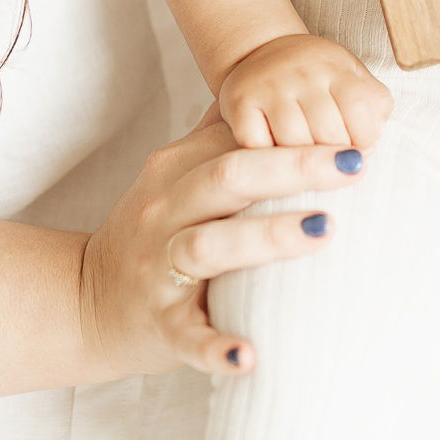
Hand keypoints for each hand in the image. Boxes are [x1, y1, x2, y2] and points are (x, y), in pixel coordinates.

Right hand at [79, 106, 367, 377]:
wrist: (84, 302)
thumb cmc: (154, 232)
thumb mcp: (177, 177)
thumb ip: (219, 136)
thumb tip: (272, 82)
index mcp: (175, 172)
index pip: (237, 141)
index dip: (294, 133)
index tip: (354, 134)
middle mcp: (164, 213)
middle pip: (226, 177)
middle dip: (292, 167)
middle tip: (355, 164)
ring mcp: (158, 268)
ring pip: (208, 246)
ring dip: (266, 237)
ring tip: (323, 231)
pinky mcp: (158, 323)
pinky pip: (187, 335)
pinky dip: (216, 347)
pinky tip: (250, 357)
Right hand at [218, 33, 392, 149]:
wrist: (261, 51)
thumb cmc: (317, 78)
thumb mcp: (353, 79)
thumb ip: (374, 108)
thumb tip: (370, 147)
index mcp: (335, 66)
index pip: (361, 112)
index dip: (365, 141)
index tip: (358, 148)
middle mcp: (301, 72)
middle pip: (328, 135)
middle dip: (334, 157)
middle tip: (330, 159)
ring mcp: (268, 86)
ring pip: (294, 146)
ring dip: (302, 162)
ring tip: (304, 158)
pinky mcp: (238, 102)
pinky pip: (257, 148)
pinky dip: (267, 158)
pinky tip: (274, 152)